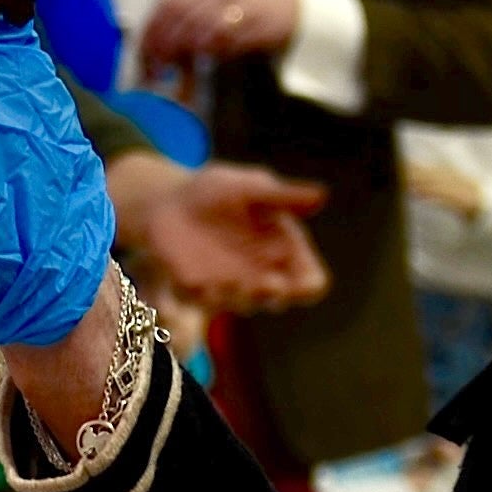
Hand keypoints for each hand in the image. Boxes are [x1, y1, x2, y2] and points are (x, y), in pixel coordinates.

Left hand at [106, 154, 333, 313]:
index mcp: (284, 254)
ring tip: (230, 281)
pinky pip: (198, 300)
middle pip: (277, 298)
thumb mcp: (250, 187)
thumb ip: (282, 196)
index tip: (303, 282)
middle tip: (269, 283)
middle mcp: (260, 277)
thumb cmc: (218, 191)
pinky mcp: (192, 289)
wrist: (169, 200)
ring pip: (239, 303)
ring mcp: (227, 288)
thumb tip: (321, 195)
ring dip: (237, 296)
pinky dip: (198, 295)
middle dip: (274, 294)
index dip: (309, 286)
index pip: (309, 282)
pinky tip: (194, 282)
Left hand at [136, 0, 300, 70]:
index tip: (144, 54)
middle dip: (165, 43)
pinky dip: (216, 50)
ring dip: (188, 49)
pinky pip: (230, 38)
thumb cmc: (247, 10)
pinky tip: (210, 58)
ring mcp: (239, 5)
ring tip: (179, 68)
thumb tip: (159, 51)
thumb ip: (191, 22)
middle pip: (182, 14)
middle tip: (158, 67)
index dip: (153, 30)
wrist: (293, 5)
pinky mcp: (257, 22)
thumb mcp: (217, 6)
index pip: (169, 4)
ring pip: (204, 26)